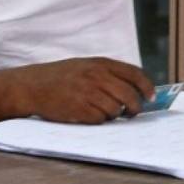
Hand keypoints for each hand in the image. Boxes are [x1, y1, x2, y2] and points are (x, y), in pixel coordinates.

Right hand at [12, 58, 154, 123]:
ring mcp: (87, 93)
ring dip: (114, 114)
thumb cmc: (60, 77)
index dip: (147, 86)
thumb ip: (107, 74)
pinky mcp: (79, 109)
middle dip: (135, 107)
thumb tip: (134, 89)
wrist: (32, 86)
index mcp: (100, 63)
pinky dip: (99, 120)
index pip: (134, 74)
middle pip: (129, 95)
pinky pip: (100, 120)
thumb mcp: (85, 66)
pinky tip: (88, 114)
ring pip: (116, 110)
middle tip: (133, 113)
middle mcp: (96, 76)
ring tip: (103, 111)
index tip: (151, 96)